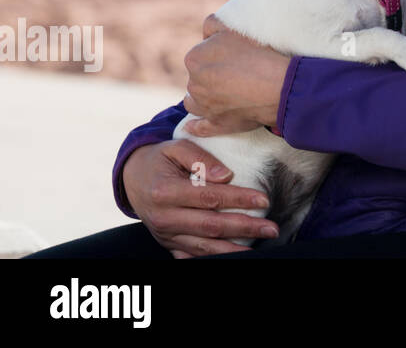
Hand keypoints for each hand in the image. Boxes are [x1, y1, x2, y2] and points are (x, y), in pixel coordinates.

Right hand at [122, 139, 277, 256]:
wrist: (132, 178)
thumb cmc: (159, 159)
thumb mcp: (175, 147)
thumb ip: (200, 158)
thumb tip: (226, 175)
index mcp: (165, 191)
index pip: (209, 197)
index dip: (238, 199)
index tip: (264, 200)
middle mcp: (164, 217)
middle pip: (210, 226)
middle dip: (244, 228)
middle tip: (271, 228)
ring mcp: (164, 234)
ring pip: (202, 247)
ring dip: (233, 250)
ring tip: (259, 249)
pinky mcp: (167, 243)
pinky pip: (191, 256)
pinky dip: (213, 258)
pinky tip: (233, 257)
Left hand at [182, 16, 289, 135]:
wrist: (279, 85)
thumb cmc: (260, 55)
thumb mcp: (235, 29)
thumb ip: (214, 25)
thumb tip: (206, 29)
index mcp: (195, 58)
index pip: (200, 52)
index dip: (217, 52)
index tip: (234, 54)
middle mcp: (194, 83)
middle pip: (197, 76)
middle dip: (211, 73)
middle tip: (236, 71)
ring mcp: (204, 106)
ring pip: (194, 100)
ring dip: (202, 97)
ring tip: (223, 92)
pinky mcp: (216, 123)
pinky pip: (199, 127)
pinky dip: (196, 126)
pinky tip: (192, 126)